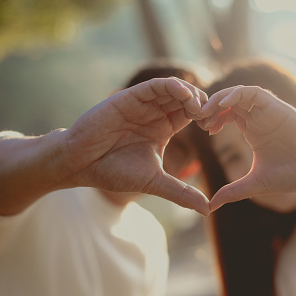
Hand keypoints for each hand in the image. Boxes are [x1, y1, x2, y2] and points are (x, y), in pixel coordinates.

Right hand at [61, 77, 209, 214]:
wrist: (81, 164)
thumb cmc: (114, 171)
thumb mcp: (155, 182)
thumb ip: (181, 192)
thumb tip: (207, 210)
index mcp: (163, 129)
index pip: (191, 115)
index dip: (205, 117)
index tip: (215, 127)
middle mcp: (154, 114)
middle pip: (186, 99)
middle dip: (202, 104)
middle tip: (211, 115)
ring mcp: (143, 104)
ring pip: (173, 89)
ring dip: (190, 94)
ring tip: (199, 107)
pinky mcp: (130, 98)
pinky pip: (155, 86)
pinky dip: (171, 86)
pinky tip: (183, 94)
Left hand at [197, 86, 295, 211]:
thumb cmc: (293, 175)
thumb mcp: (255, 183)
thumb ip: (233, 191)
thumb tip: (211, 206)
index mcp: (252, 129)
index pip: (225, 114)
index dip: (210, 118)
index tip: (201, 131)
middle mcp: (258, 117)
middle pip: (227, 101)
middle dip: (210, 107)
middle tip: (198, 119)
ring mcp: (267, 111)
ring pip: (237, 93)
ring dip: (219, 99)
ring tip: (207, 112)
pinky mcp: (277, 107)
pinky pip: (253, 92)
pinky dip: (237, 94)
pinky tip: (224, 104)